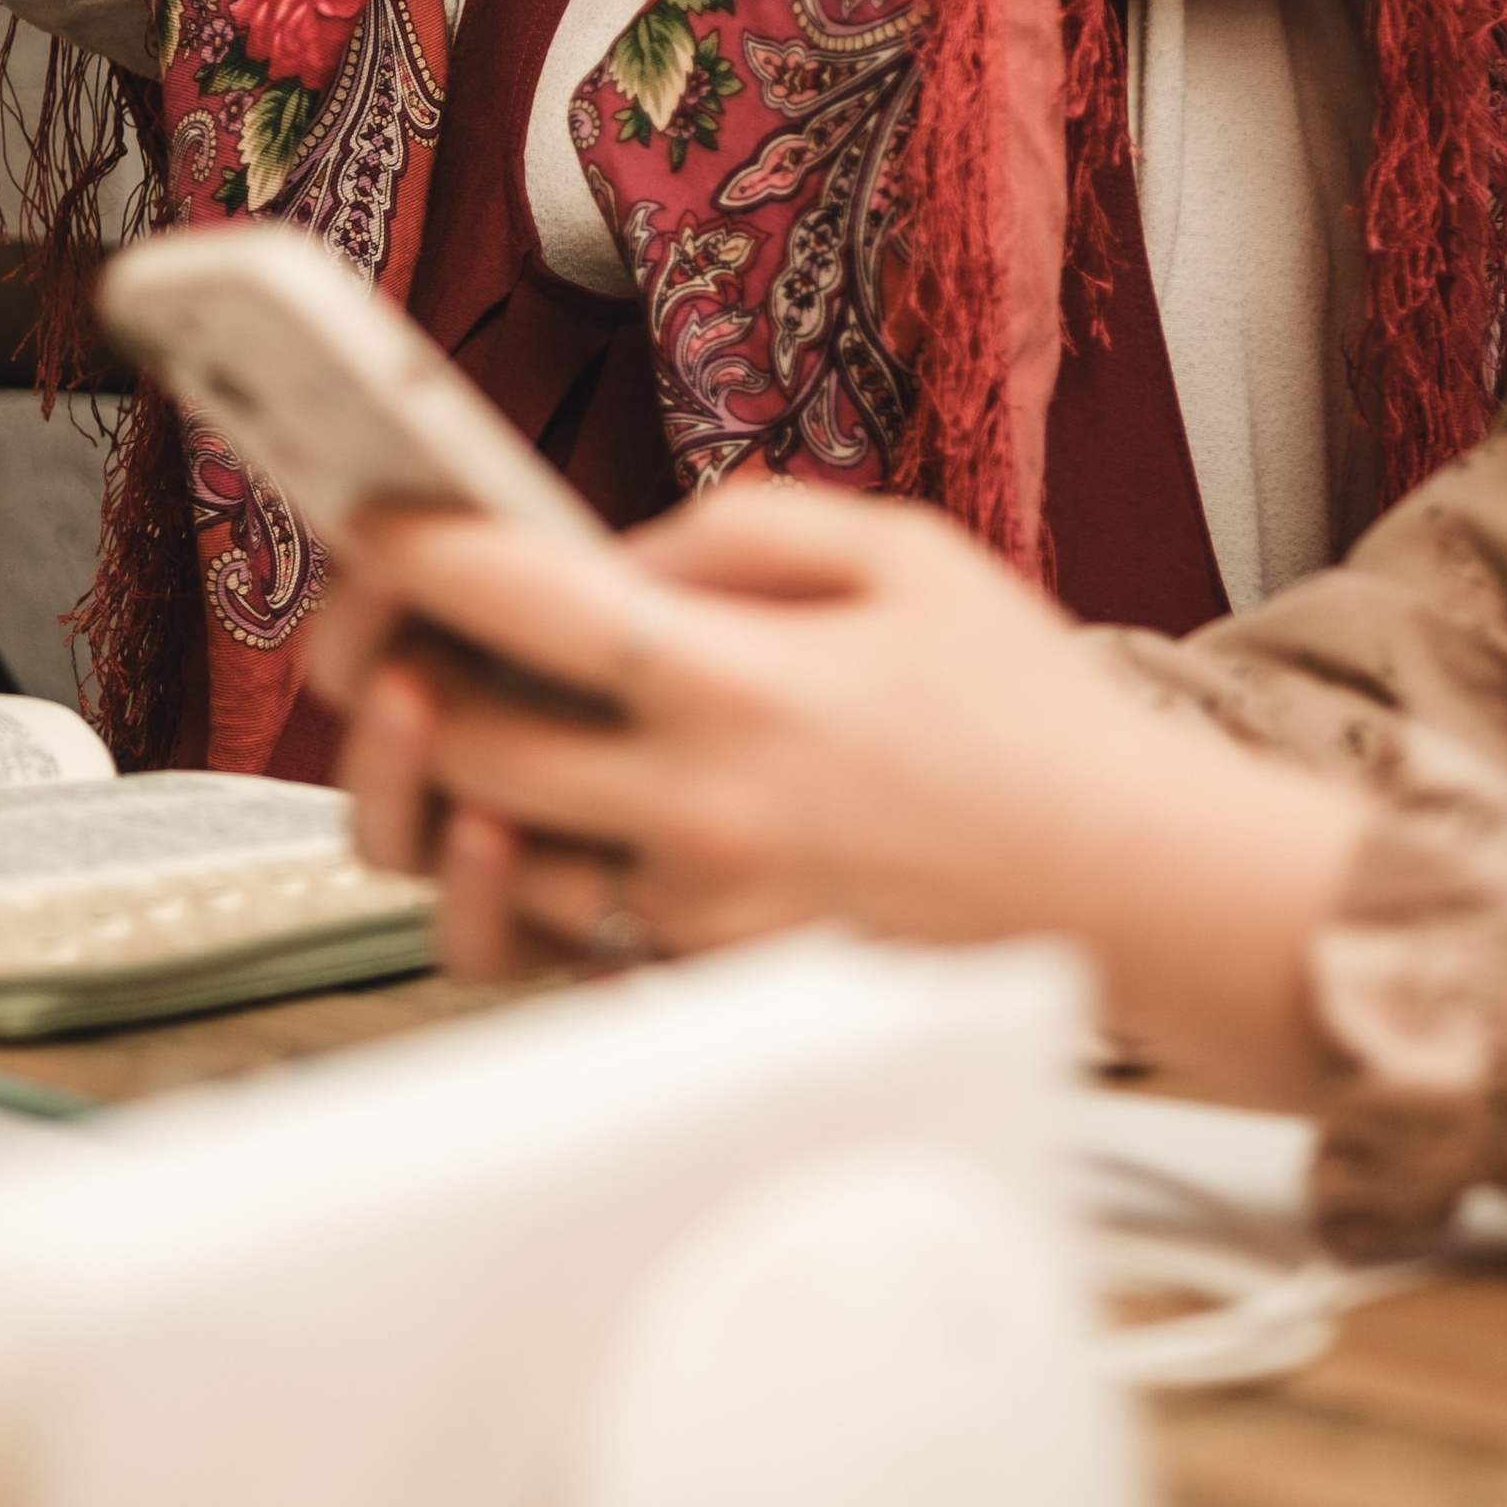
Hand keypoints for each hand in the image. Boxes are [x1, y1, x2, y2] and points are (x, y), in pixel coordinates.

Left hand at [329, 485, 1111, 968]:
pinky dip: (511, 882)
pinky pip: (552, 945)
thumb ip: (736, 529)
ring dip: (442, 784)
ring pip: (483, 862)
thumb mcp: (903, 552)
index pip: (513, 601)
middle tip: (387, 622)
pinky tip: (517, 817)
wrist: (1135, 886)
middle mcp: (699, 809)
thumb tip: (604, 552)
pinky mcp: (708, 991)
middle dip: (391, 669)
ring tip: (440, 713)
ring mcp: (697, 917)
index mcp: (739, 681)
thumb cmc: (1028, 716)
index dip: (412, 547)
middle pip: (459, 743)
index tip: (372, 516)